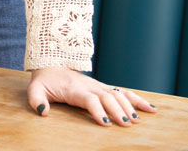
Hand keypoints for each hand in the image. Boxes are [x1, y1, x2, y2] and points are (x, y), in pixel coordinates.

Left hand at [27, 66, 158, 126]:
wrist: (52, 64)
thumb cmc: (45, 81)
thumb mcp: (35, 89)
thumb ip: (36, 99)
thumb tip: (42, 112)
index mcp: (74, 89)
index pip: (89, 99)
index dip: (97, 110)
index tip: (105, 123)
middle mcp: (90, 86)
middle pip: (107, 97)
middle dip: (118, 110)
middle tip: (127, 124)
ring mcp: (99, 86)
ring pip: (119, 94)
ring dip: (130, 106)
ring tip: (139, 120)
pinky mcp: (104, 88)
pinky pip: (123, 93)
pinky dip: (138, 99)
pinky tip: (151, 109)